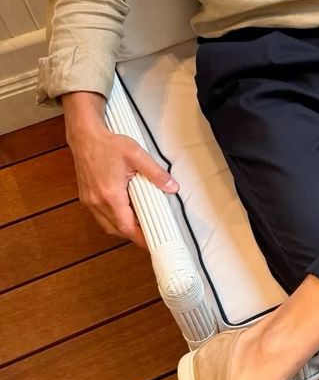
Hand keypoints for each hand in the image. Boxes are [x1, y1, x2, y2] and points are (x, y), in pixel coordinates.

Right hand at [68, 121, 178, 247]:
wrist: (85, 137)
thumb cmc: (109, 144)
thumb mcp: (137, 155)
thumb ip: (156, 173)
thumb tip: (172, 187)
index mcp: (110, 195)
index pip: (126, 226)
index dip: (140, 237)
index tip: (152, 242)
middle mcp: (97, 201)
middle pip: (116, 229)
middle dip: (133, 234)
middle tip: (150, 233)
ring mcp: (89, 201)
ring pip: (107, 225)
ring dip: (122, 228)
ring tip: (139, 223)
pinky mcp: (86, 197)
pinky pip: (100, 216)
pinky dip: (113, 219)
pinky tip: (124, 212)